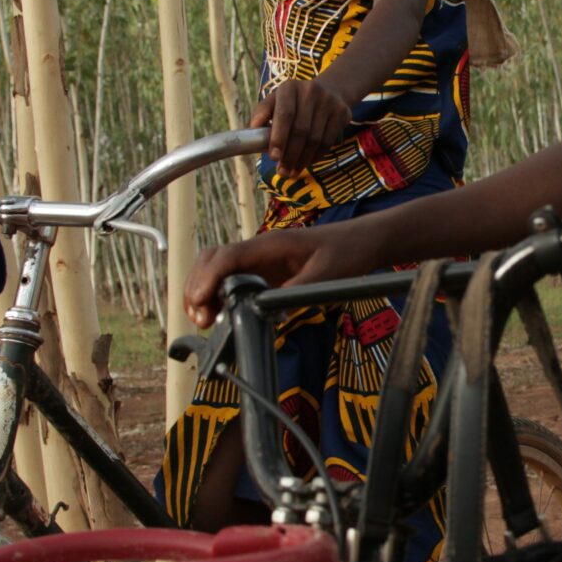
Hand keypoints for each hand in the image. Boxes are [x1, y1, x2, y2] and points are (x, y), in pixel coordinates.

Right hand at [185, 223, 381, 328]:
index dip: (207, 280)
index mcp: (270, 245)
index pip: (226, 257)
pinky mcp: (265, 272)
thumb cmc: (347, 252)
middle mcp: (258, 250)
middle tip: (201, 320)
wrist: (362, 241)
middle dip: (198, 287)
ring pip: (217, 269)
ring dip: (204, 291)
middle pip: (211, 261)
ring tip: (205, 320)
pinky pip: (232, 279)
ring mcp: (260, 260)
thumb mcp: (327, 275)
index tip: (200, 304)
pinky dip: (219, 295)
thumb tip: (266, 311)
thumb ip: (297, 292)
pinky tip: (220, 314)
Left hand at [250, 77, 353, 175]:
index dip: (279, 137)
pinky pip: (327, 142)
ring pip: (315, 139)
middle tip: (282, 171)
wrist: (330, 91)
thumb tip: (253, 129)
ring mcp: (329, 102)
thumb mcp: (276, 100)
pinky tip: (306, 163)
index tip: (273, 157)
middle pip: (301, 130)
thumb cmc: (295, 101)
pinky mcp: (342, 113)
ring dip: (302, 160)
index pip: (285, 114)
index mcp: (290, 88)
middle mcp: (311, 91)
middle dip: (290, 155)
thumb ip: (262, 113)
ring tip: (292, 172)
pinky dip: (315, 157)